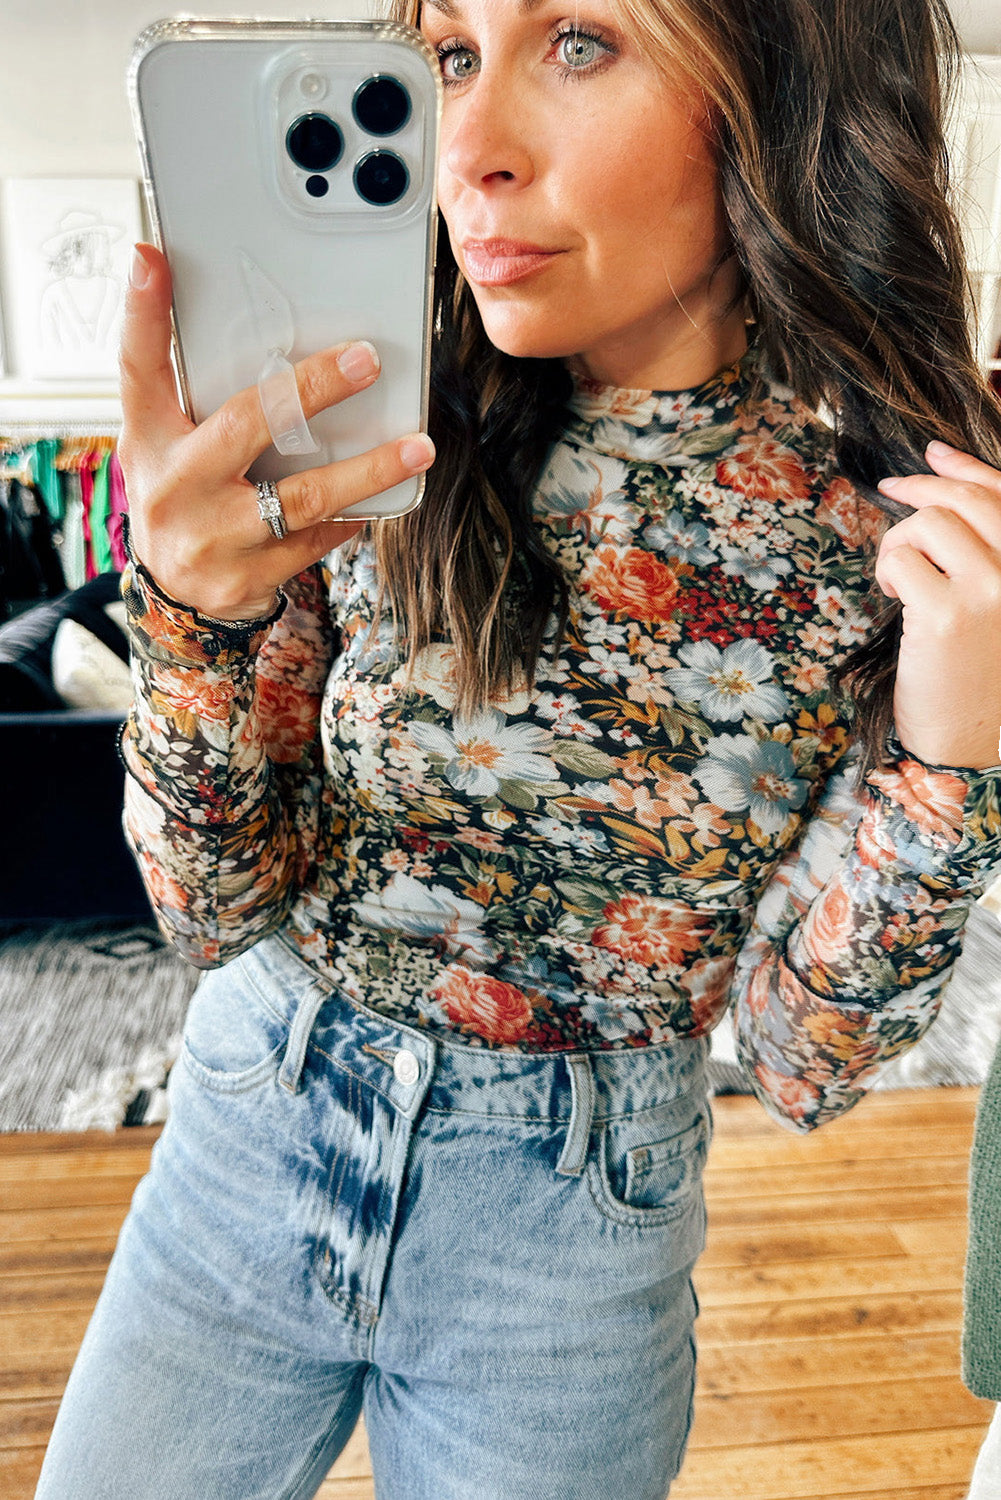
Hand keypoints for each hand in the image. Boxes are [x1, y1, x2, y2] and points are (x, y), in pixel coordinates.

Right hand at [117, 244, 434, 619]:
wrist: (175, 600)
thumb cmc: (180, 499)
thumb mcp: (163, 443)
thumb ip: (187, 388)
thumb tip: (233, 314)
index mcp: (149, 439)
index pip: (138, 367)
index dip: (142, 312)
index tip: (153, 259)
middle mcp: (177, 485)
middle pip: (247, 423)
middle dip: (311, 389)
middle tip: (366, 360)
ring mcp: (215, 536)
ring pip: (302, 496)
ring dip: (367, 469)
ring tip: (417, 447)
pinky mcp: (252, 575)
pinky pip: (320, 537)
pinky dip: (356, 512)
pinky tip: (388, 493)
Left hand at [875, 439, 1000, 769]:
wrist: (969, 742)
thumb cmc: (975, 671)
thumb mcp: (992, 600)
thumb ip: (980, 546)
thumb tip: (937, 468)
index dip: (965, 467)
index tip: (932, 454)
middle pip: (966, 500)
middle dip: (919, 486)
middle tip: (890, 490)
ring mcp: (991, 592)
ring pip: (930, 522)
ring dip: (900, 539)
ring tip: (898, 576)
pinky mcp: (946, 615)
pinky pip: (900, 560)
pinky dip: (887, 572)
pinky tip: (896, 599)